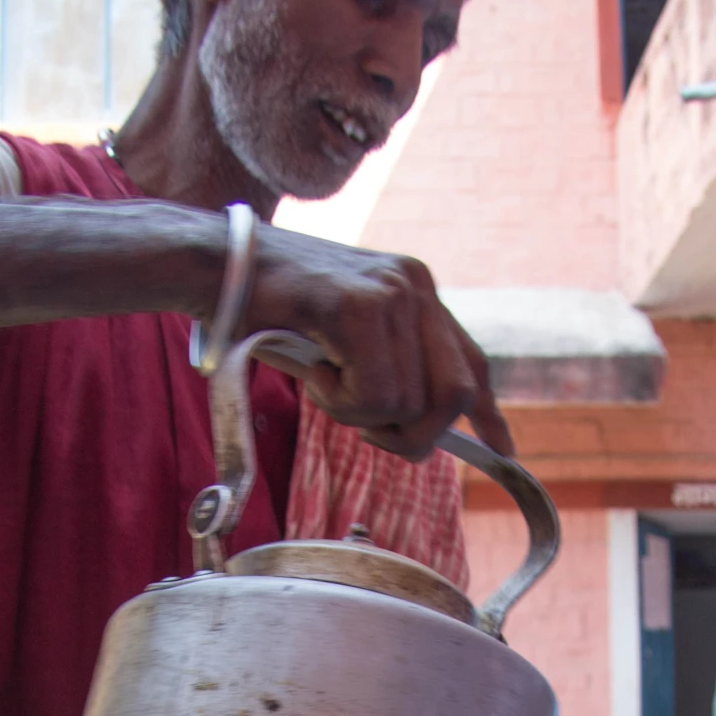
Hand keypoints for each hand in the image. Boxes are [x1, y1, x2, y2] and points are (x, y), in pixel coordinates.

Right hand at [248, 226, 511, 460]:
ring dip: (358, 415)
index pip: (470, 361)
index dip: (488, 411)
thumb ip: (383, 367)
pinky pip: (374, 397)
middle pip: (453, 395)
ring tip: (323, 379)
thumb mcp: (340, 337)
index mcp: (416, 287)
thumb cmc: (265, 307)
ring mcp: (392, 292)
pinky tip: (314, 368)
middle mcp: (415, 284)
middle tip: (367, 430)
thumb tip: (415, 429)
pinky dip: (338, 403)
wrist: (211, 266)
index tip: (504, 449)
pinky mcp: (362, 307)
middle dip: (414, 433)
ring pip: (407, 405)